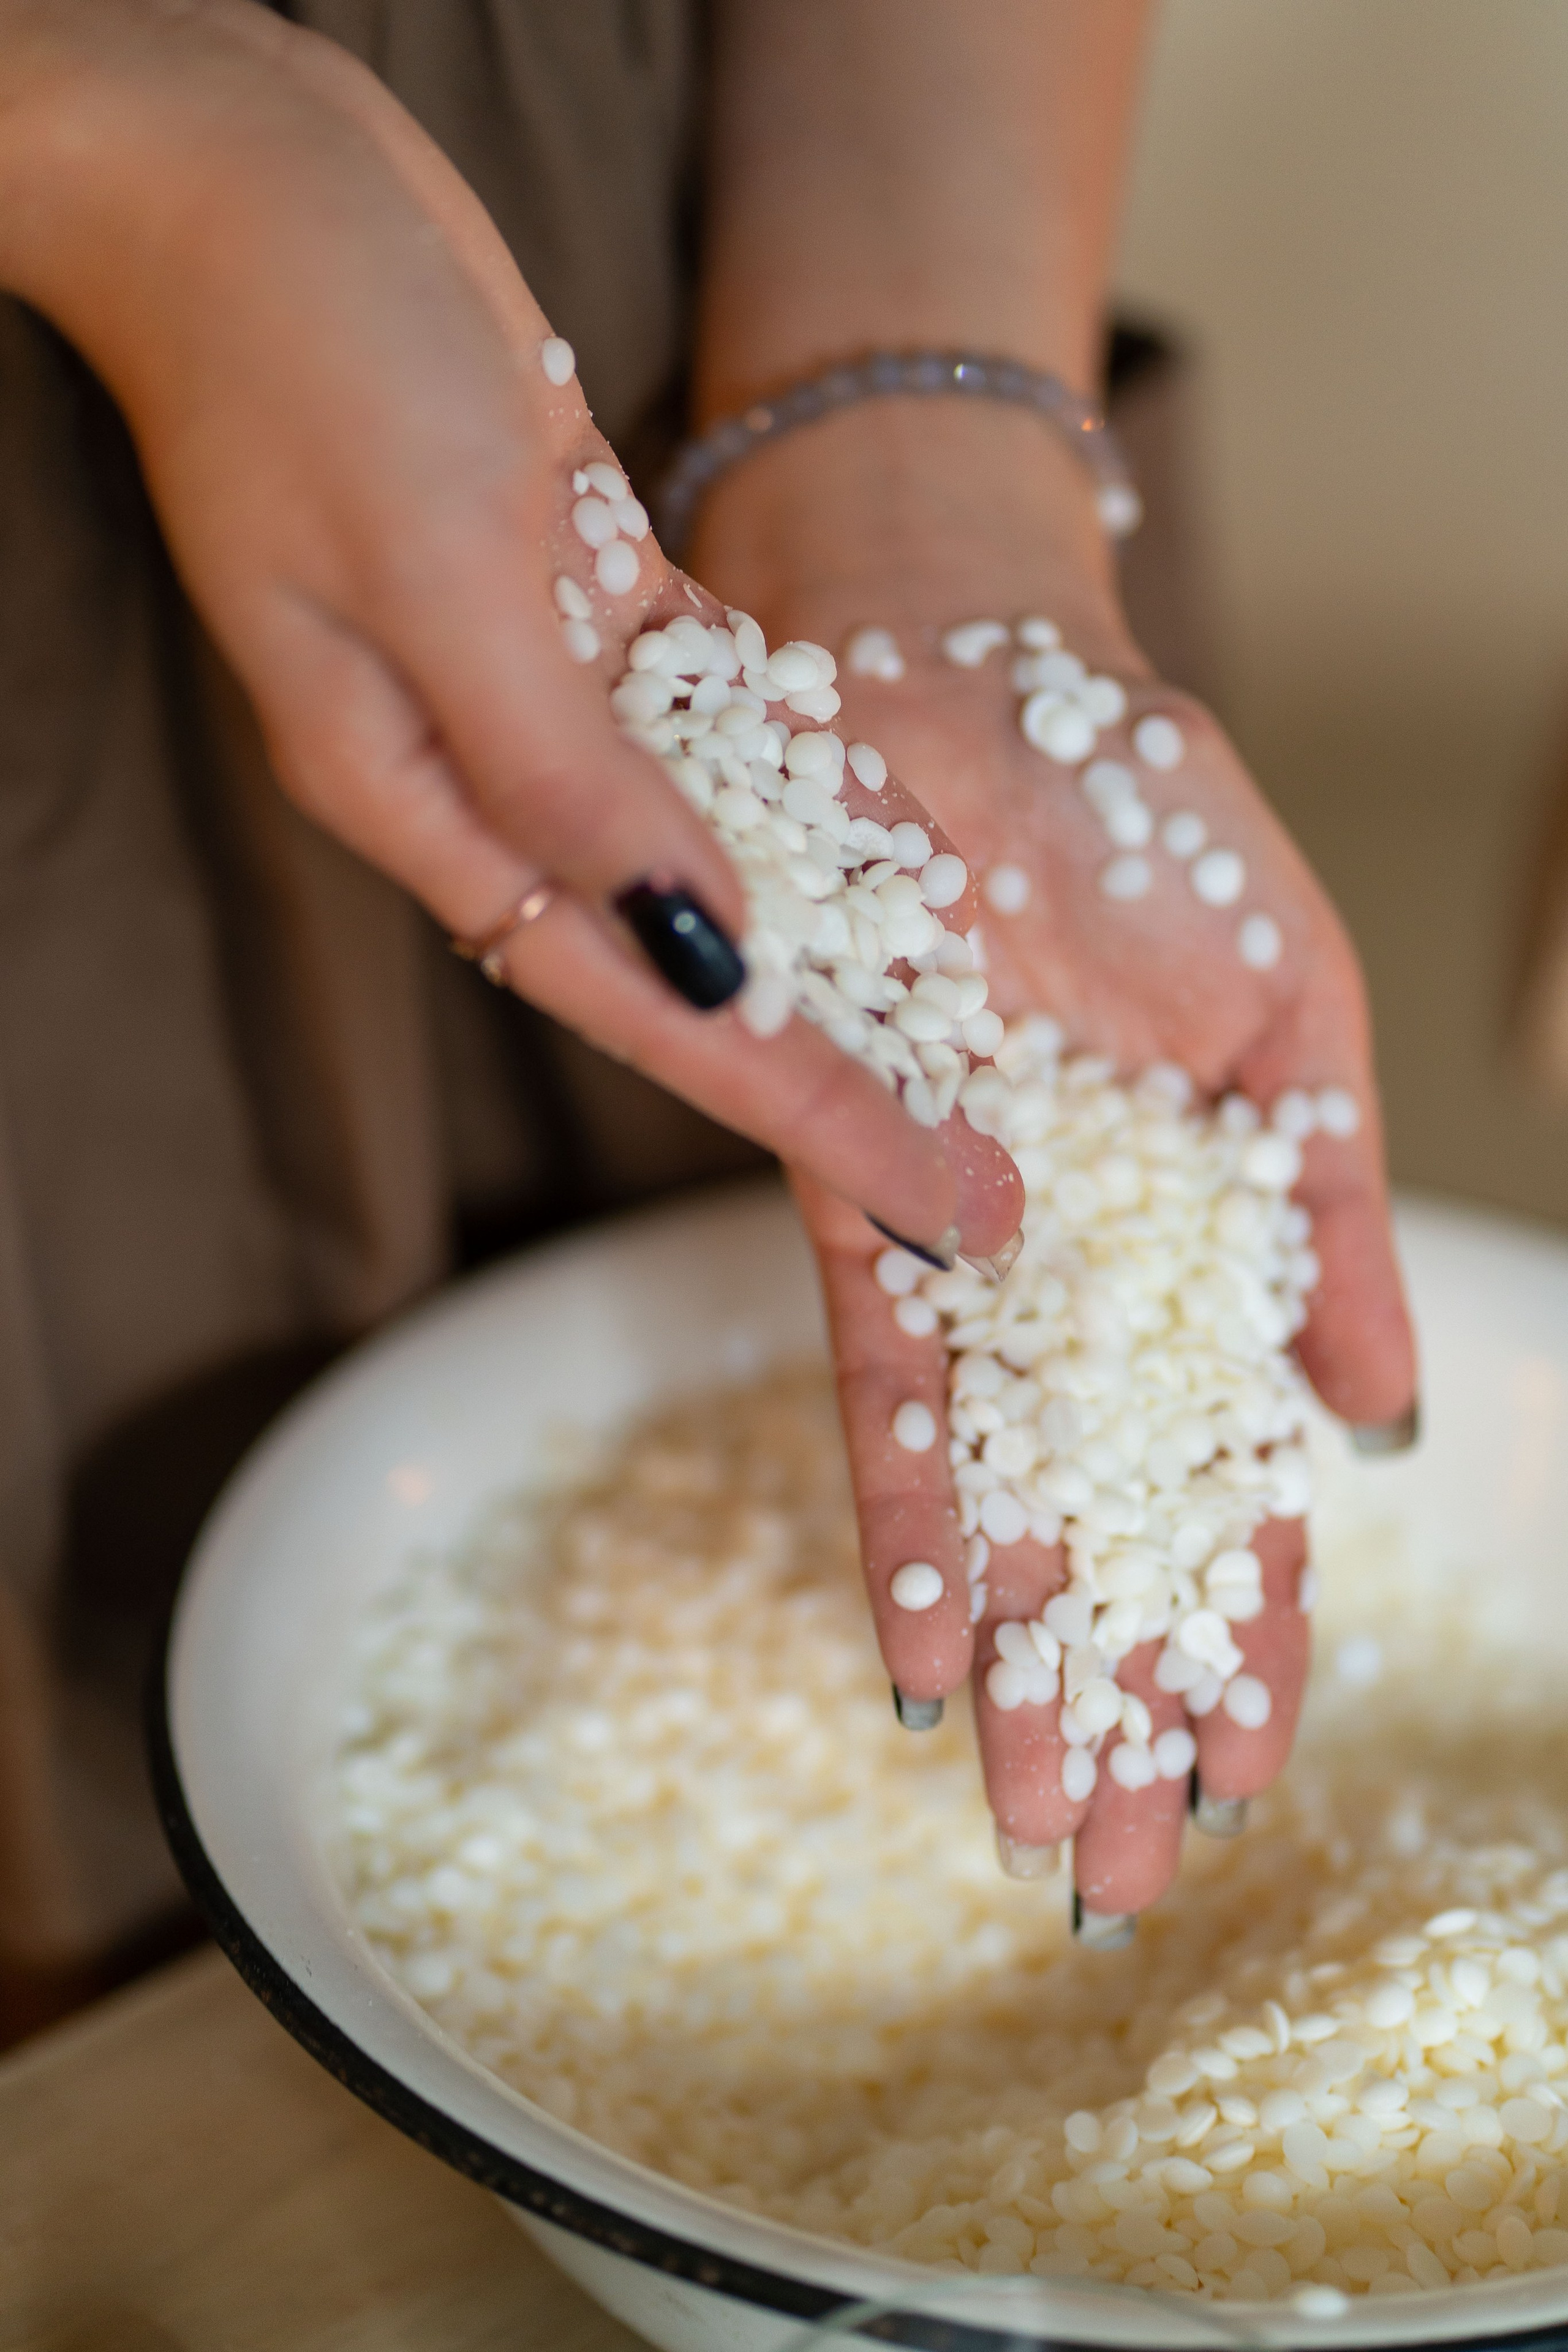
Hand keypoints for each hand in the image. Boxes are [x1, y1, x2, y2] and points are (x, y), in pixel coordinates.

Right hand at [0, 0, 1018, 1265]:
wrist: (240, 165)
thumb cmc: (302, 353)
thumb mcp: (441, 574)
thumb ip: (565, 777)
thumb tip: (699, 942)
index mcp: (417, 793)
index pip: (630, 995)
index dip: (784, 1099)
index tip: (916, 1185)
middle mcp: (480, 765)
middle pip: (686, 955)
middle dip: (835, 1067)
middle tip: (976, 1173)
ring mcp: (532, 682)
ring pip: (712, 850)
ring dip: (836, 947)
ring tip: (965, 1046)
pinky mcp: (578, 593)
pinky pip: (717, 722)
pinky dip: (804, 782)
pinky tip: (899, 843)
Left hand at [697, 401, 1415, 1916]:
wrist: (961, 672)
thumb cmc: (1147, 820)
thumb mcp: (1287, 1023)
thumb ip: (1322, 1217)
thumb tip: (1370, 1410)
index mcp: (1188, 1242)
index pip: (1225, 1469)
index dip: (1244, 1617)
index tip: (1251, 1766)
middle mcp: (1068, 1270)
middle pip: (1103, 1517)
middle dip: (1117, 1692)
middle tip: (1122, 1873)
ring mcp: (960, 1238)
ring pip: (996, 1485)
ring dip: (1015, 1650)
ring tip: (1027, 1810)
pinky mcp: (846, 1181)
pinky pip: (882, 1371)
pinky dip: (910, 1504)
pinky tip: (924, 1642)